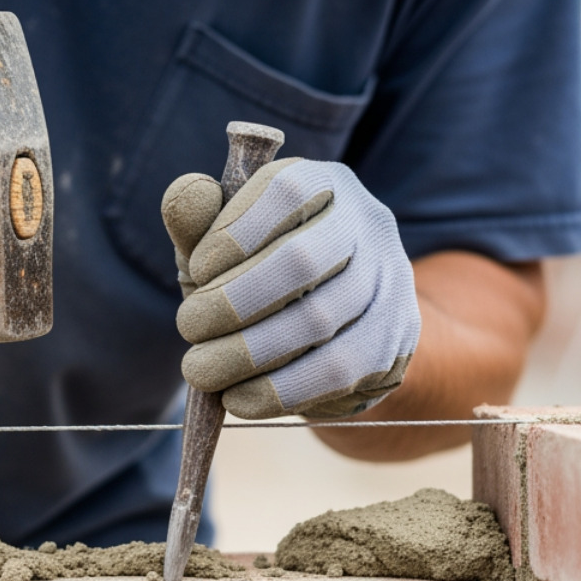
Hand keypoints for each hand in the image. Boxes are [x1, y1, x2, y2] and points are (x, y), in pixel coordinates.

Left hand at [161, 158, 420, 418]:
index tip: (195, 270)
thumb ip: (198, 221)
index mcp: (325, 183)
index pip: (287, 190)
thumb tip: (187, 192)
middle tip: (187, 327)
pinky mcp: (394, 339)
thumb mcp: (224, 245)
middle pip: (302, 260)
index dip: (234, 231)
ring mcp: (390, 282)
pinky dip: (278, 390)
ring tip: (200, 370)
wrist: (336, 331)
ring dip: (248, 352)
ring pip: (320, 320)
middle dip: (232, 301)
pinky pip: (337, 370)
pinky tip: (238, 398)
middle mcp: (368, 224)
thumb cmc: (261, 275)